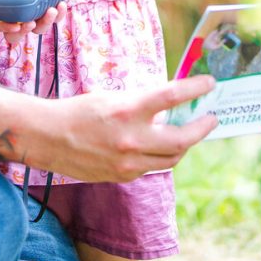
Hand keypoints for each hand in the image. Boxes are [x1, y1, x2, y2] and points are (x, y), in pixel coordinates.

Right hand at [0, 0, 65, 43]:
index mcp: (1, 13)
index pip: (2, 28)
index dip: (8, 30)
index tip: (15, 26)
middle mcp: (17, 18)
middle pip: (21, 33)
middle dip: (28, 31)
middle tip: (32, 23)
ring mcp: (32, 14)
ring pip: (40, 28)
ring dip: (47, 22)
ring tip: (52, 10)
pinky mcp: (44, 8)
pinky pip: (54, 17)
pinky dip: (59, 13)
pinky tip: (61, 3)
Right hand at [34, 75, 217, 181]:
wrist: (49, 138)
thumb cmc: (79, 111)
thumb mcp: (112, 98)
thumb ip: (140, 103)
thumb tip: (168, 106)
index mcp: (127, 111)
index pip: (171, 97)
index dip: (195, 89)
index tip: (210, 84)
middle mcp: (131, 140)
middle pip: (182, 139)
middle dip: (202, 129)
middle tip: (211, 119)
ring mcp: (128, 163)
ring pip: (172, 158)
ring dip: (185, 144)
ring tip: (191, 132)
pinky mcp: (123, 177)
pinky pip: (152, 166)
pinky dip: (161, 155)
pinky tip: (160, 145)